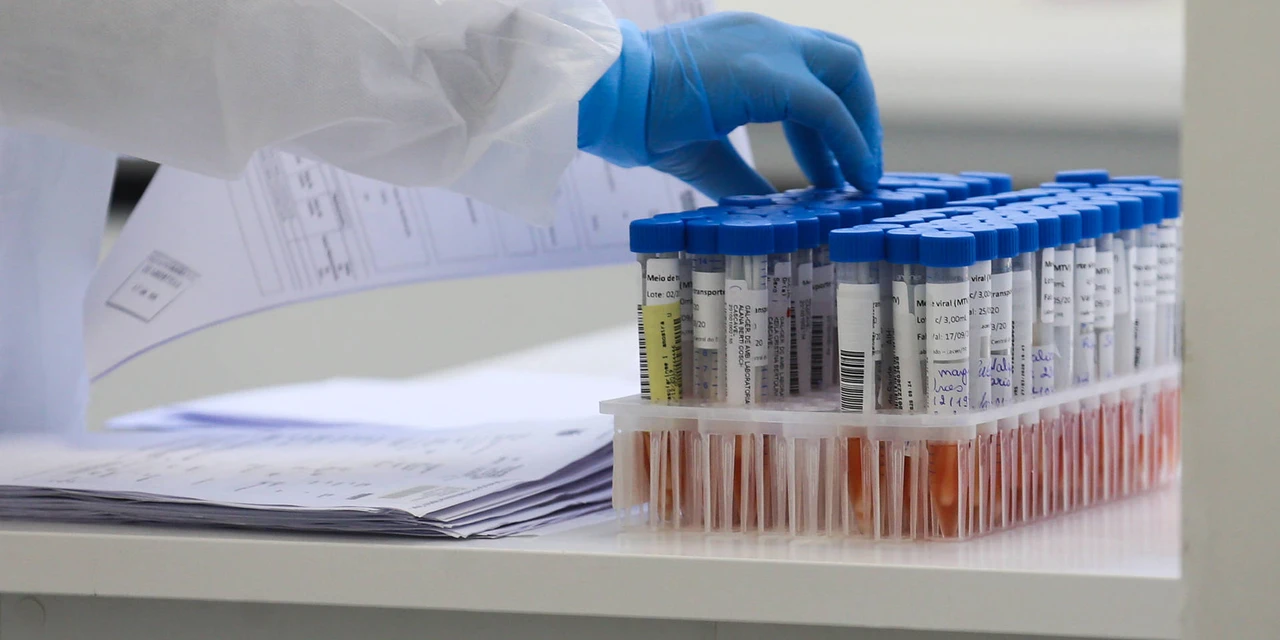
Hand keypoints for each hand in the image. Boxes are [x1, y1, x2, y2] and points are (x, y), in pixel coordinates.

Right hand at [578, 12, 882, 198]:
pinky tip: (851, 177)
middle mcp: (764, 36)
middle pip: (841, 60)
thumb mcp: (704, 154)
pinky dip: (849, 142)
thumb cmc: (639, 120)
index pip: (810, 69)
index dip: (830, 120)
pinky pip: (828, 108)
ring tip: (861, 179)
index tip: (832, 165)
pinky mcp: (769, 73)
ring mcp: (769, 47)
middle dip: (859, 114)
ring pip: (846, 72)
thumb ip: (742, 179)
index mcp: (746, 46)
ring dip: (861, 127)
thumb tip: (771, 211)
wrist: (608, 95)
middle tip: (857, 168)